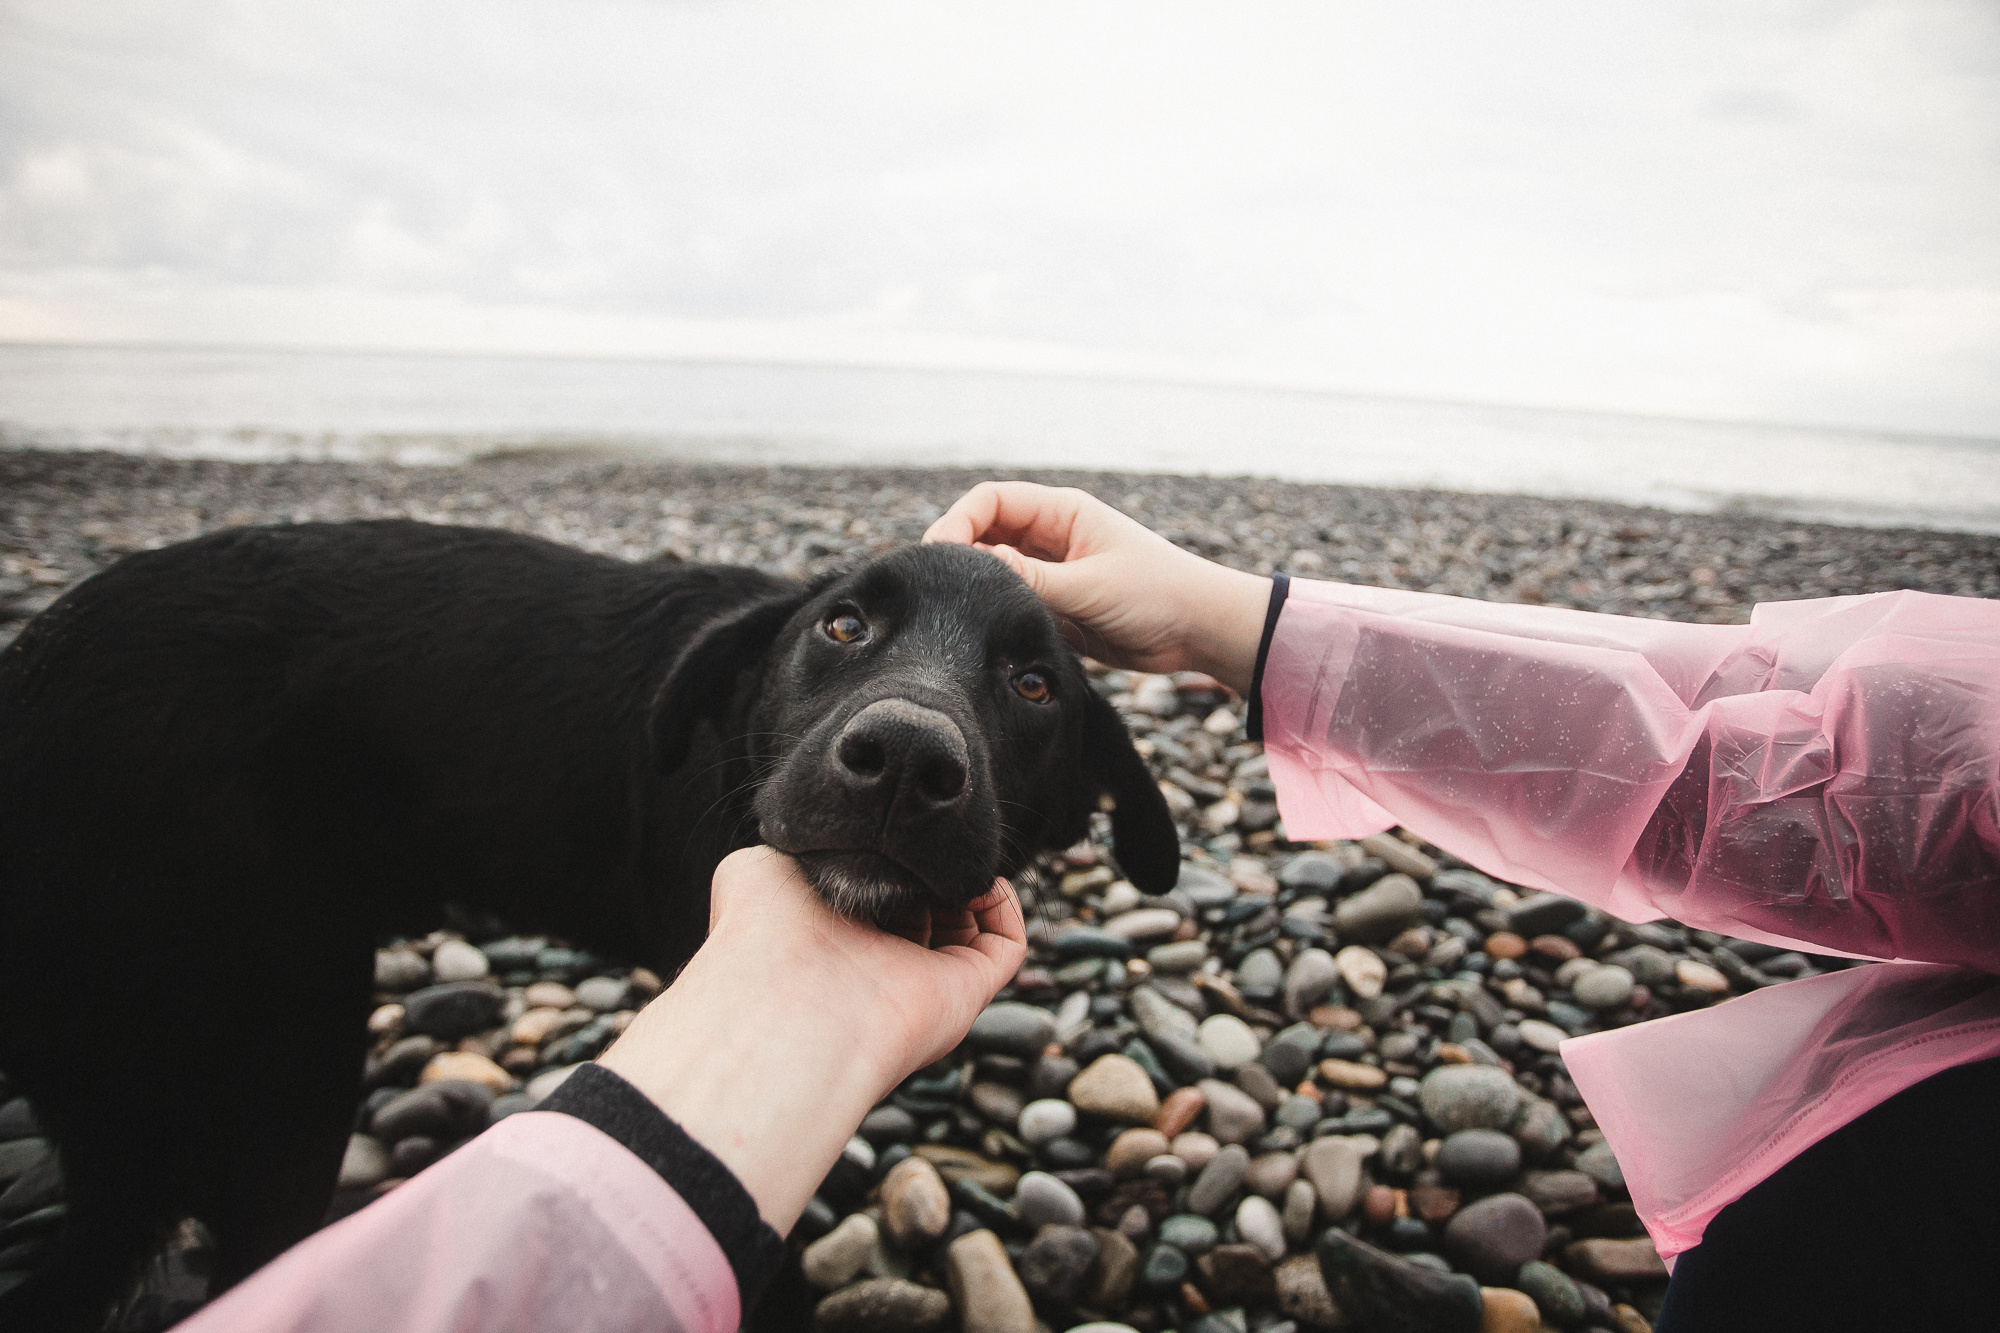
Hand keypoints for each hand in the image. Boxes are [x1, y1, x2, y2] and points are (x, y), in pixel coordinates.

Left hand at [598, 848, 1025, 1231]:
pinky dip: (1002, 904)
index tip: (883, 827)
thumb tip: (809, 842)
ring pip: (967, 926)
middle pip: (925, 908)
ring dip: (966, 881)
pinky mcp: (966, 992)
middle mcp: (881, 966)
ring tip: (950, 854)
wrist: (789, 1000)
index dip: (886, 858)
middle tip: (923, 840)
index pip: (875, 896)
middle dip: (929, 868)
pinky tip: (977, 877)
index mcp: (834, 941)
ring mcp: (926, 983)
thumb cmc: (764, 936)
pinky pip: (1005, 947)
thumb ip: (783, 849)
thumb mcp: (755, 870)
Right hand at [924, 481, 1269, 693]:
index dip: (957, 522)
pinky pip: (1011, 603)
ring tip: (961, 613)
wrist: (1200, 631)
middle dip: (958, 555)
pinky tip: (986, 633)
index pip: (989, 500)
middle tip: (941, 590)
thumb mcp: (1091, 585)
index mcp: (1061, 511)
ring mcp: (1050, 571)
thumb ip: (1031, 578)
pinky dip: (995, 613)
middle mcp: (1050, 536)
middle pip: (982, 533)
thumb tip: (973, 566)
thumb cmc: (1158, 593)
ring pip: (993, 571)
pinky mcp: (1054, 606)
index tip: (939, 557)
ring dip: (978, 588)